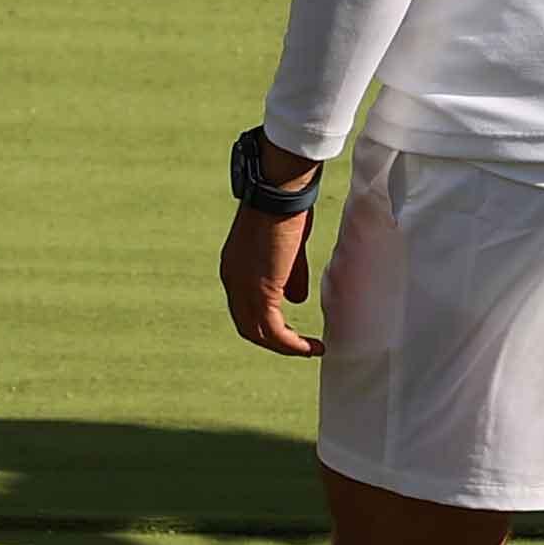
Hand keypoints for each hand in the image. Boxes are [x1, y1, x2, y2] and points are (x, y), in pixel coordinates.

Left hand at [220, 181, 320, 358]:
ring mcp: (242, 288)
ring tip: (309, 351)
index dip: (265, 321)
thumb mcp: (288, 249)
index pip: (244, 305)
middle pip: (246, 324)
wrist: (279, 193)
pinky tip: (311, 347)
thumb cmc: (286, 209)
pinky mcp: (260, 293)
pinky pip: (274, 332)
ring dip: (284, 347)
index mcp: (234, 266)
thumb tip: (297, 300)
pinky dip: (292, 345)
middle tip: (297, 347)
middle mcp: (232, 280)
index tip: (288, 329)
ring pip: (258, 333)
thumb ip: (291, 276)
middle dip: (272, 340)